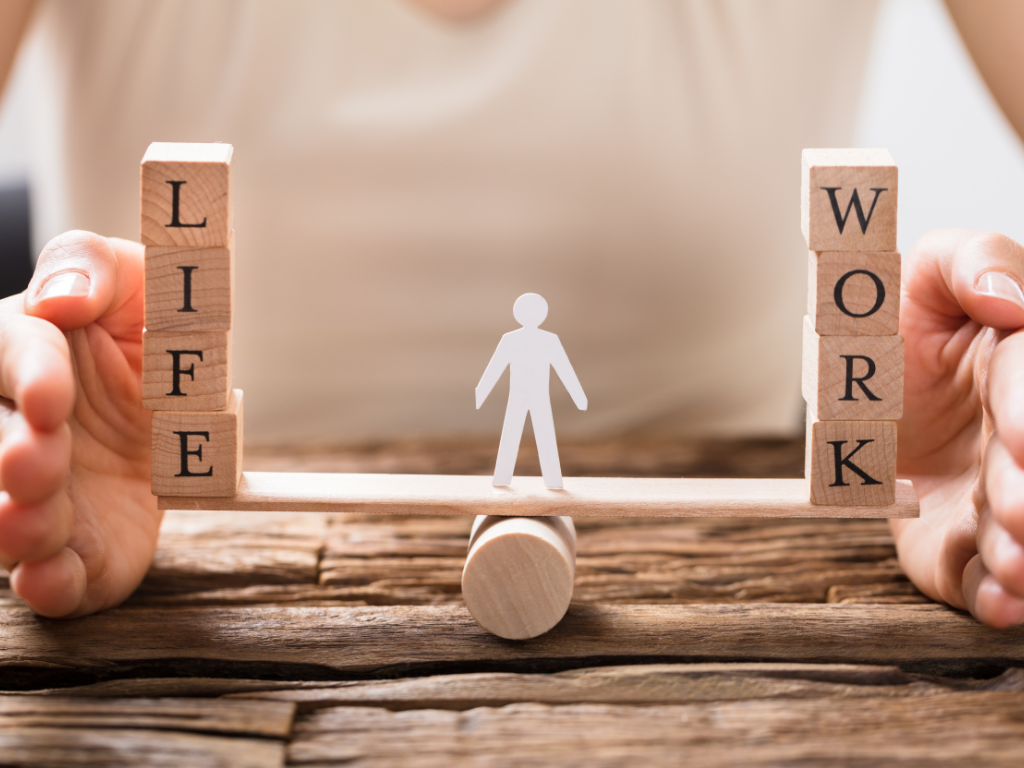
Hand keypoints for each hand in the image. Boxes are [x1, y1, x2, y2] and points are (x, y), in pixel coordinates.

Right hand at [0, 231, 159, 616]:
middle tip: (39, 465)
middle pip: (0, 447)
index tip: (52, 398)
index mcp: (33, 358)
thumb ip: (98, 268)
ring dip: (18, 526)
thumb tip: (63, 299)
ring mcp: (47, 497)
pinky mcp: (81, 549)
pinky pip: (55, 576)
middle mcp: (24, 432)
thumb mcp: (139, 283)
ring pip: (11, 519)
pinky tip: (53, 579)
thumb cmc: (151, 342)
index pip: (12, 358)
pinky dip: (51, 582)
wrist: (184, 416)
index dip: (31, 378)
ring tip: (34, 527)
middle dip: (15, 459)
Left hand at [892, 230, 1023, 627]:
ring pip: (1023, 533)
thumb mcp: (923, 275)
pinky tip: (1002, 602)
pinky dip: (1000, 597)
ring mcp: (996, 500)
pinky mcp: (963, 547)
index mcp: (1016, 368)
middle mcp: (1015, 440)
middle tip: (1013, 506)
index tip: (1017, 435)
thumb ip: (971, 263)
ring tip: (1012, 563)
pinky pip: (986, 580)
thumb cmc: (896, 333)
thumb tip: (1011, 296)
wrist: (859, 399)